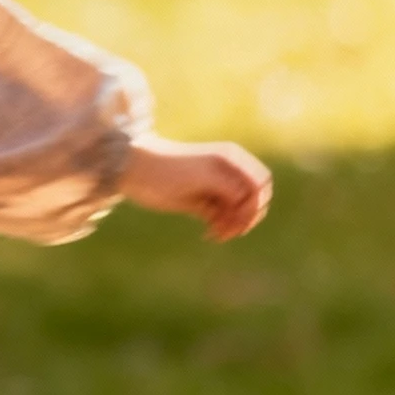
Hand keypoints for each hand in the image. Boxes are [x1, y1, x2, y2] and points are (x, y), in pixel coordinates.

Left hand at [121, 134, 271, 241]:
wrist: (134, 170)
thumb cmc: (169, 169)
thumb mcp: (204, 177)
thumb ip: (232, 188)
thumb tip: (251, 202)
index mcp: (231, 159)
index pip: (260, 184)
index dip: (256, 203)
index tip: (239, 216)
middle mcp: (226, 172)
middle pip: (253, 200)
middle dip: (246, 217)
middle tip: (229, 230)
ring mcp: (214, 188)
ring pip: (237, 212)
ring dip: (232, 225)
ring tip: (215, 234)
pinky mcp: (201, 202)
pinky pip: (221, 218)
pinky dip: (220, 228)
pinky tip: (208, 235)